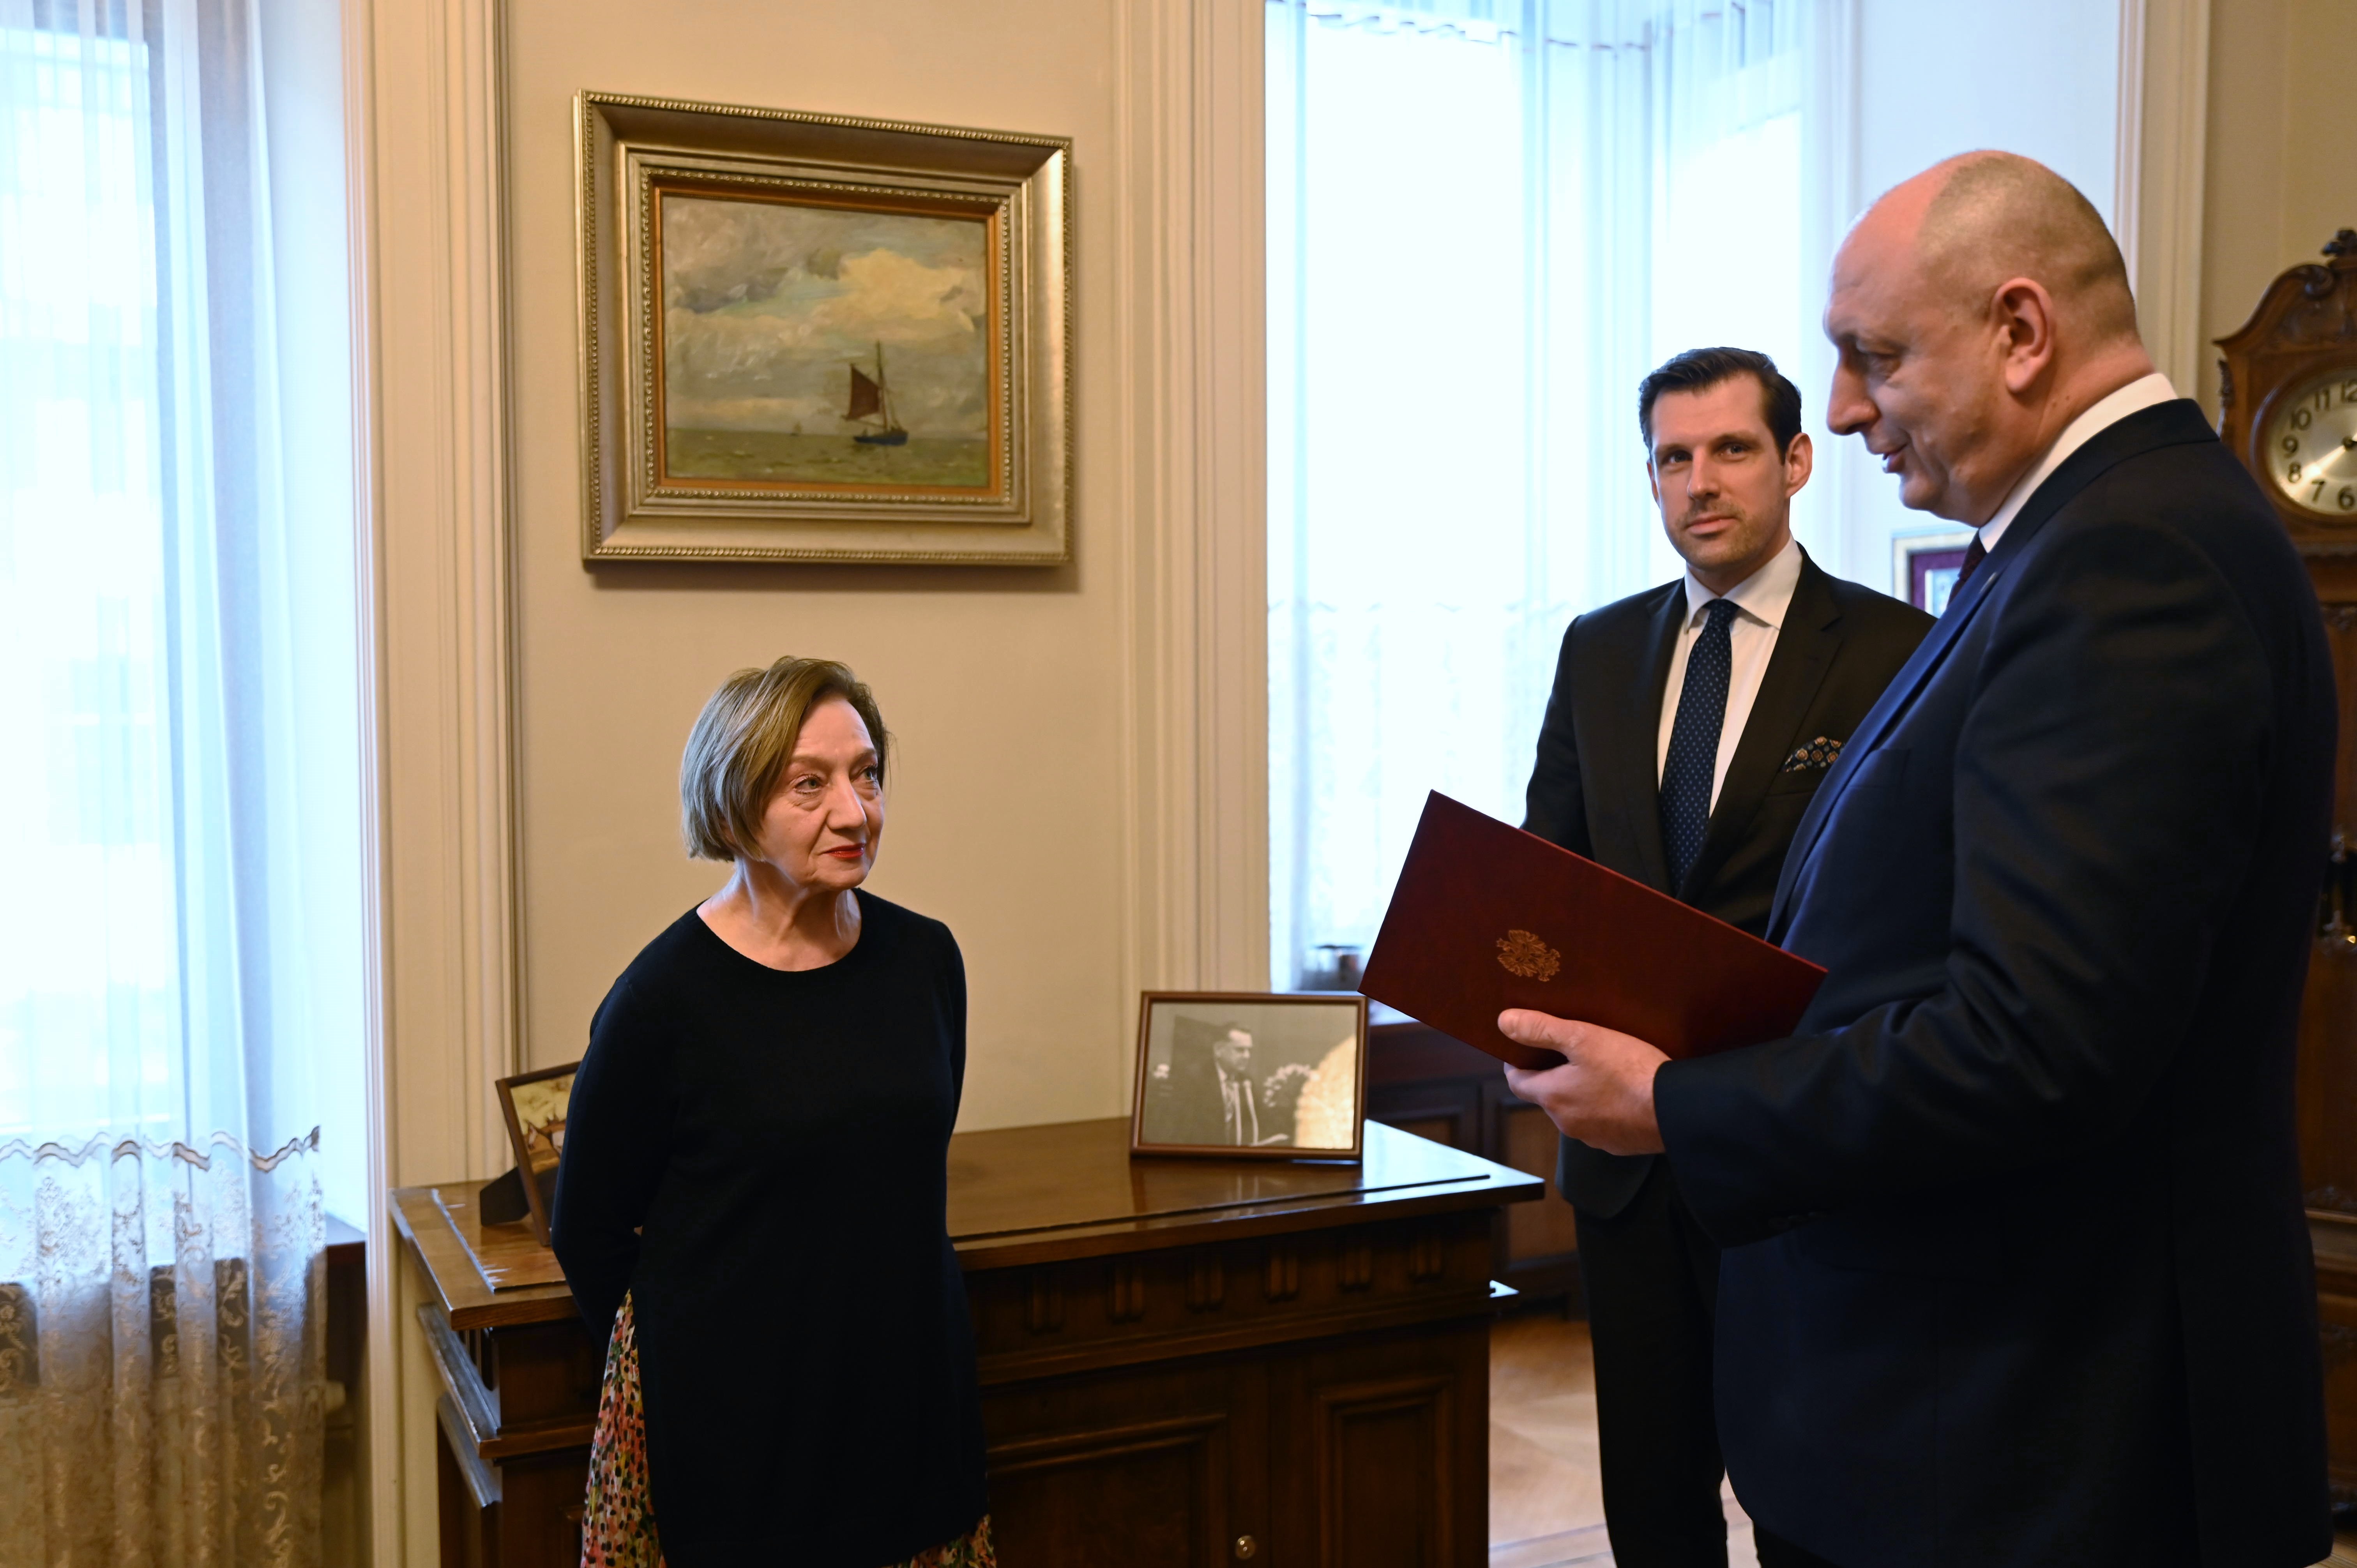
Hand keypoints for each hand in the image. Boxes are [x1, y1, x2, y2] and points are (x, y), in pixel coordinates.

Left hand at [1497, 1011, 1668, 1154]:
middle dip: (1553, 1074)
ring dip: (1581, 1092)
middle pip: (1547, 1096)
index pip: (1517, 1082)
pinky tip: (1623, 1090)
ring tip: (1600, 1068)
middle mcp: (1567, 1122)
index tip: (1523, 1047)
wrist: (1677, 1110)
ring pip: (1576, 1109)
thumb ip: (1542, 1029)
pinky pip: (1603, 1122)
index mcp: (1553, 1097)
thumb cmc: (1629, 1072)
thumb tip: (1504, 1022)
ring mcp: (1594, 1137)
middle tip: (1568, 1051)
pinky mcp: (1619, 1143)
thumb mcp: (1583, 1038)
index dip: (1516, 1063)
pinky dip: (1605, 1107)